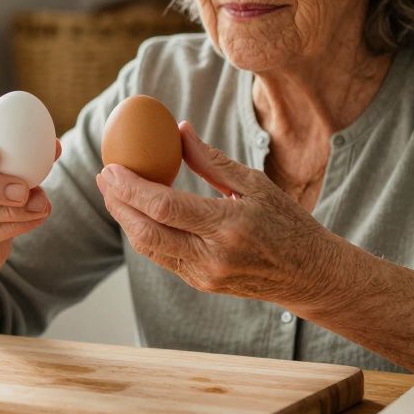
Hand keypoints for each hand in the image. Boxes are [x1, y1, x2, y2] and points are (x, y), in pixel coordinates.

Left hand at [94, 121, 333, 302]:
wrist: (310, 275)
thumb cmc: (287, 223)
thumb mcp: (255, 184)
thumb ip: (212, 161)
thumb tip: (178, 129)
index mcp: (229, 226)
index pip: (165, 207)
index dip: (131, 188)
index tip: (111, 167)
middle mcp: (213, 256)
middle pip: (147, 232)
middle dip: (118, 204)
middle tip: (104, 176)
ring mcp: (204, 275)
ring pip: (149, 248)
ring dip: (126, 219)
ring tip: (114, 192)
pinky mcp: (200, 284)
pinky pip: (163, 256)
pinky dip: (145, 232)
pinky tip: (138, 211)